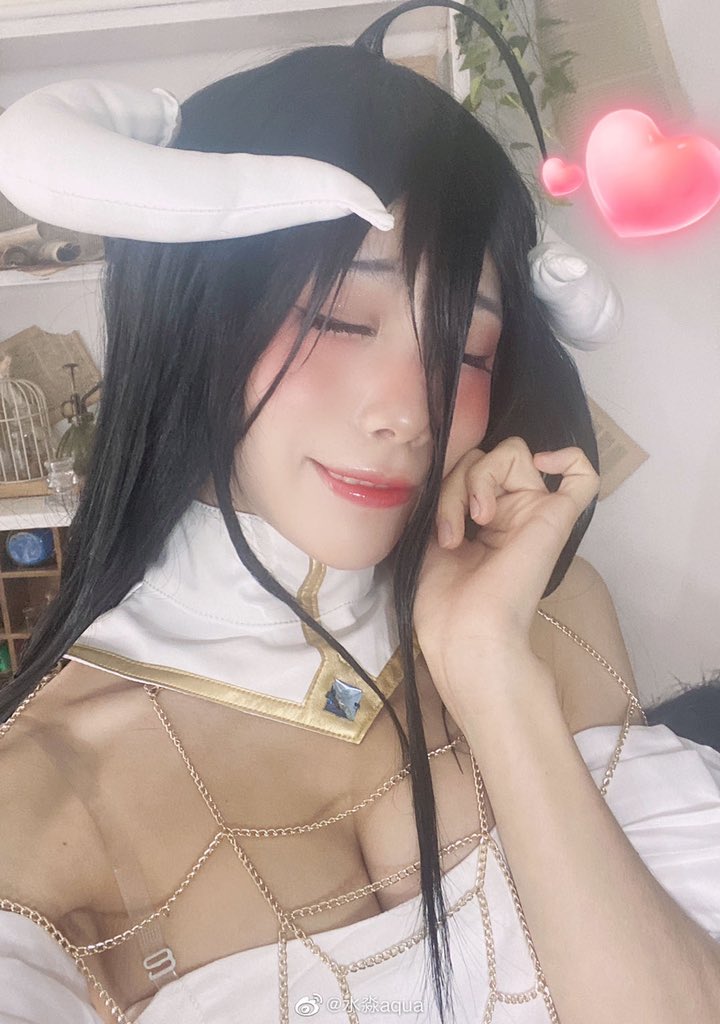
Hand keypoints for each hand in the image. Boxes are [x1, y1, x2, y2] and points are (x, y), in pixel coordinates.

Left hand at [413, 437, 598, 718]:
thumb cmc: (444, 599)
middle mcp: (513, 512)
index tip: (434, 519)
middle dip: (456, 484)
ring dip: (474, 481)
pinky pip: (582, 474)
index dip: (447, 481)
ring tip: (470, 525)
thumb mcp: (430, 535)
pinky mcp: (556, 517)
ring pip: (511, 455)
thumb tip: (451, 467)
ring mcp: (536, 513)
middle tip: (451, 531)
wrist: (465, 632)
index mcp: (485, 521)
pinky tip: (541, 464)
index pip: (469, 467)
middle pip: (486, 457)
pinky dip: (567, 457)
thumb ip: (446, 498)